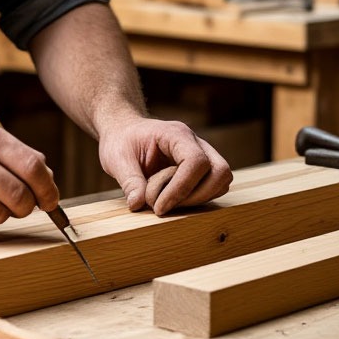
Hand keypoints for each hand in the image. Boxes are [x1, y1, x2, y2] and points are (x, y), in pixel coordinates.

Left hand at [99, 117, 231, 214]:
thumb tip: (137, 204)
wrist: (124, 131)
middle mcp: (195, 142)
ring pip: (221, 181)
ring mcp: (202, 154)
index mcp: (175, 134)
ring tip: (167, 202)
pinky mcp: (202, 169)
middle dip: (196, 196)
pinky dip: (198, 199)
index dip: (182, 188)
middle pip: (220, 171)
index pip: (196, 161)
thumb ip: (129, 181)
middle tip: (165, 206)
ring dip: (197, 199)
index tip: (159, 207)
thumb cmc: (121, 140)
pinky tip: (173, 200)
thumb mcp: (117, 158)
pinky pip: (214, 187)